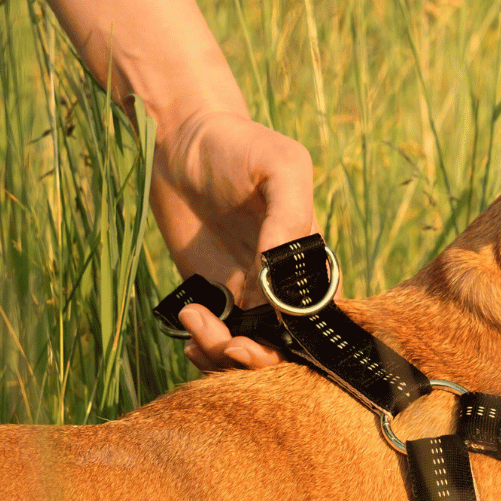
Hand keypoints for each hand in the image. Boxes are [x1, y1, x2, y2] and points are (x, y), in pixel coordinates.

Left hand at [151, 107, 316, 371]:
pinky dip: (201, 346)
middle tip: (227, 344)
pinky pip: (213, 338)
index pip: (318, 321)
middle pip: (283, 348)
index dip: (296, 343)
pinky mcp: (211, 293)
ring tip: (195, 319)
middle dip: (257, 360)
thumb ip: (290, 215)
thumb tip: (278, 276)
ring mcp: (247, 293)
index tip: (261, 338)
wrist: (181, 139)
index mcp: (312, 261)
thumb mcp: (280, 165)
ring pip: (246, 351)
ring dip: (221, 353)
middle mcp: (283, 285)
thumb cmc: (239, 145)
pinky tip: (189, 323)